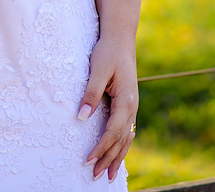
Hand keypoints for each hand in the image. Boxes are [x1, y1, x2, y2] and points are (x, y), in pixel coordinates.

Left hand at [77, 35, 137, 180]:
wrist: (120, 38)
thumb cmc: (107, 52)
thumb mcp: (97, 69)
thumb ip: (91, 93)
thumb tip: (82, 117)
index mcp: (126, 101)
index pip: (113, 132)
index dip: (101, 148)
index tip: (88, 160)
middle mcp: (132, 106)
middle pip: (121, 140)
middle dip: (108, 159)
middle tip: (95, 175)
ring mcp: (132, 106)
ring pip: (126, 138)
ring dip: (117, 156)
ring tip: (108, 174)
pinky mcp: (128, 103)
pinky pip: (127, 130)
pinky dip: (122, 145)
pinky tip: (118, 153)